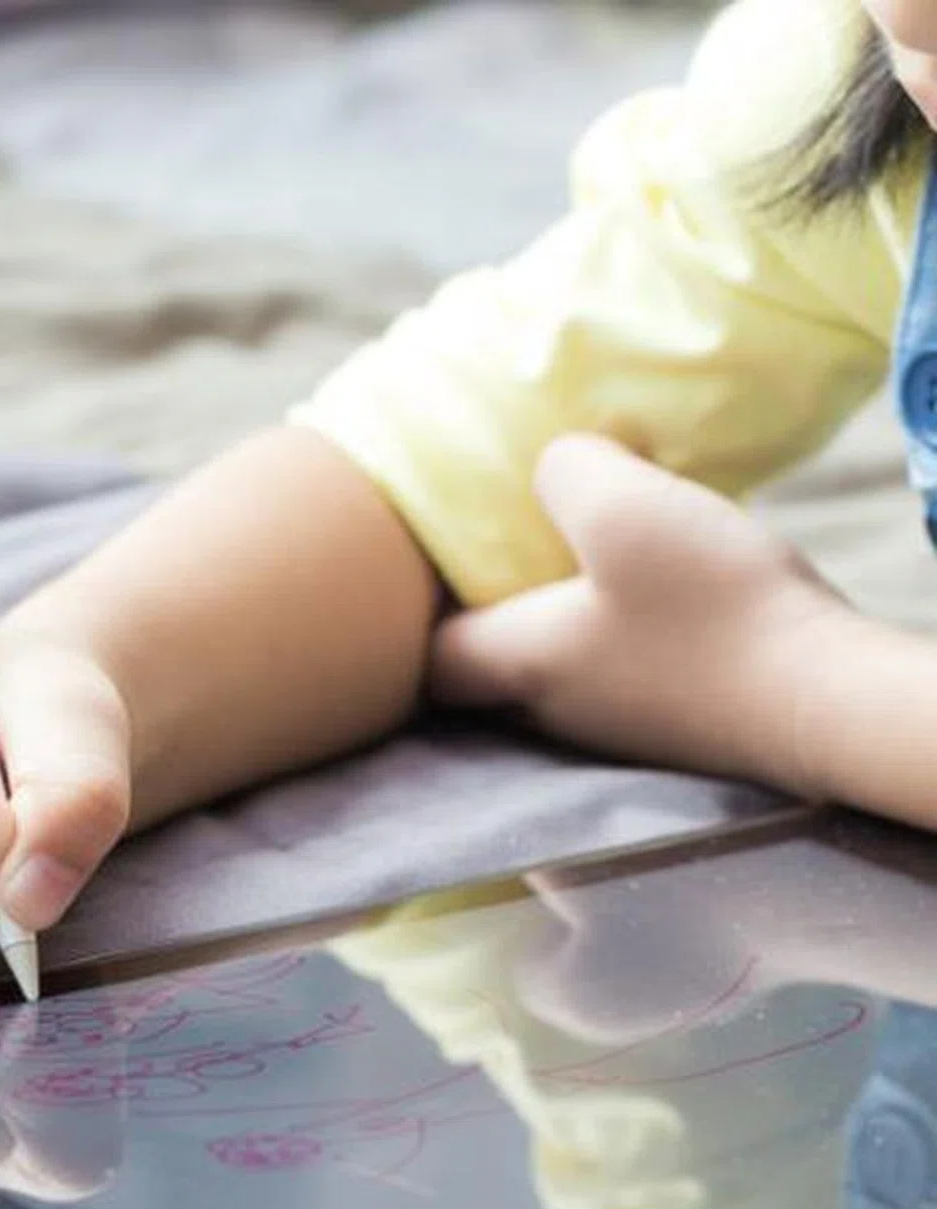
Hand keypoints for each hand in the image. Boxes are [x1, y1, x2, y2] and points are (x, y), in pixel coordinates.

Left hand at [431, 434, 848, 792]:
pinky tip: (658, 582)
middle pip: (486, 665)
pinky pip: (620, 664)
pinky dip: (619, 625)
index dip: (412, 620)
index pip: (425, 662)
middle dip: (483, 610)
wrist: (822, 699)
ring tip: (584, 549)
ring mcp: (615, 720)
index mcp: (517, 662)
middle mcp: (551, 707)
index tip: (430, 565)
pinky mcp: (673, 715)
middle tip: (501, 546)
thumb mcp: (626, 510)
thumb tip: (556, 464)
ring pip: (555, 664)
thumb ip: (567, 473)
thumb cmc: (709, 609)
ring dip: (558, 612)